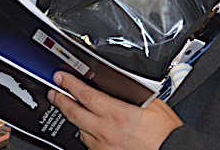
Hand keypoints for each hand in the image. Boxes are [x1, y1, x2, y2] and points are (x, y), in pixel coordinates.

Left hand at [48, 72, 181, 149]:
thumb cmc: (166, 135)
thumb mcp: (153, 104)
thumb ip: (135, 93)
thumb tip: (125, 85)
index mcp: (116, 113)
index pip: (85, 95)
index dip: (70, 84)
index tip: (61, 78)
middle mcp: (105, 131)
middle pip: (74, 113)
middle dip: (61, 100)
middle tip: (54, 93)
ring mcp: (103, 147)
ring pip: (81, 131)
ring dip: (75, 119)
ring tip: (72, 111)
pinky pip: (91, 146)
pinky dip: (89, 137)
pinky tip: (91, 132)